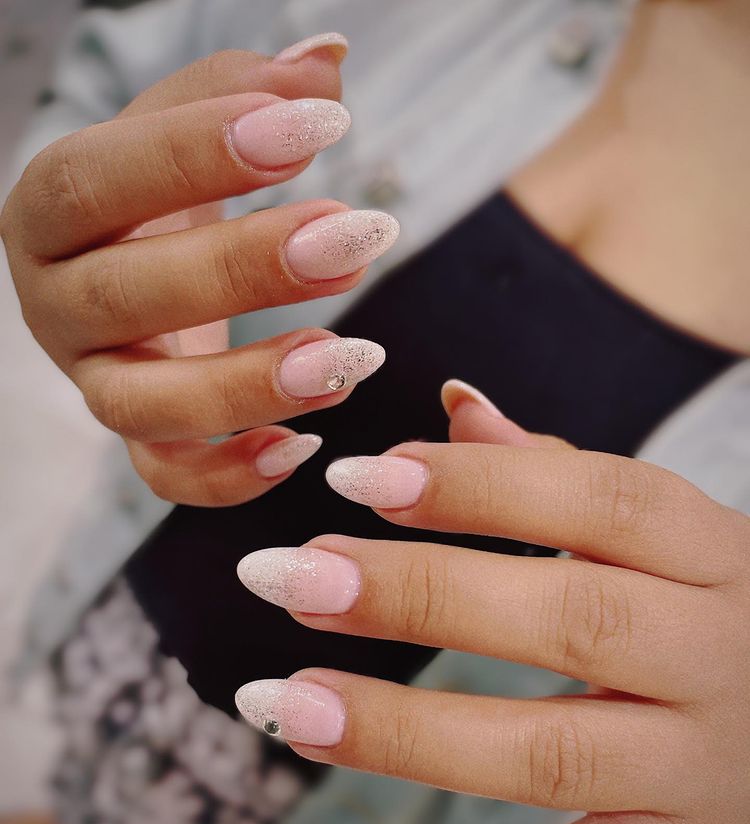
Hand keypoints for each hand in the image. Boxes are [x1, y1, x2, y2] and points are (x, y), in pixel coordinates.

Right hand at [1, 38, 397, 505]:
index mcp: (49, 212)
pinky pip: (166, 477)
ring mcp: (92, 381)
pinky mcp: (138, 440)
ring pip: (143, 405)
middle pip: (127, 296)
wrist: (134, 258)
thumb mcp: (190, 123)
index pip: (98, 180)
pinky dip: (230, 478)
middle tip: (356, 237)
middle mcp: (55, 303)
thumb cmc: (162, 186)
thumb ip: (247, 88)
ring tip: (352, 356)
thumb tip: (329, 58)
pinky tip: (305, 446)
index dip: (198, 154)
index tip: (318, 128)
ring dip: (249, 386)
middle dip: (246, 269)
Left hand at [234, 379, 749, 823]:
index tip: (357, 476)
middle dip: (420, 596)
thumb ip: (552, 470)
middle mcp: (715, 654)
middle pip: (572, 621)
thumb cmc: (693, 601)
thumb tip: (456, 403)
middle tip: (293, 578)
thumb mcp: (655, 531)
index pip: (602, 500)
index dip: (479, 486)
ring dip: (407, 733)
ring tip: (283, 705)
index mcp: (710, 551)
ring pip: (554, 755)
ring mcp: (701, 768)